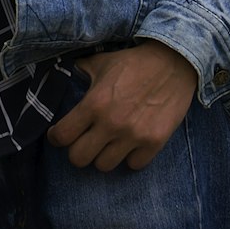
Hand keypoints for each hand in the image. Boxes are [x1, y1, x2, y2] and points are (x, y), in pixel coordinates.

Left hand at [46, 40, 197, 172]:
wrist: (173, 63)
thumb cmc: (133, 62)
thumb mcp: (102, 62)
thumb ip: (81, 70)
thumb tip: (64, 71)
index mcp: (94, 103)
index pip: (62, 135)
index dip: (56, 137)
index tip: (58, 135)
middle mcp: (111, 123)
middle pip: (79, 159)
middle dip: (77, 151)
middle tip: (83, 142)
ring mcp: (133, 136)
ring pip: (104, 166)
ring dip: (103, 155)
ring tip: (108, 143)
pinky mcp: (154, 143)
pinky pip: (133, 165)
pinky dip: (130, 157)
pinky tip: (130, 144)